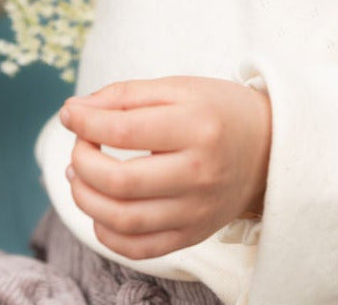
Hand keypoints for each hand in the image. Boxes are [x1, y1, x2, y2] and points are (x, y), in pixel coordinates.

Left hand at [59, 76, 271, 260]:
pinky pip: (139, 249)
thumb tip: (74, 111)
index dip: (85, 122)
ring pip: (123, 220)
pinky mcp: (193, 235)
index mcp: (196, 127)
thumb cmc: (217, 111)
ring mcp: (197, 211)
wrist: (267, 148)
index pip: (123, 131)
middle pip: (119, 181)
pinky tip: (100, 207)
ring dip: (85, 197)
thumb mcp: (177, 88)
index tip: (70, 114)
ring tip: (78, 175)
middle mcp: (199, 174)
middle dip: (81, 162)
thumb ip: (124, 96)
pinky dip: (107, 232)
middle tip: (78, 146)